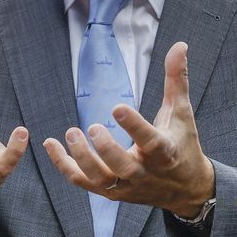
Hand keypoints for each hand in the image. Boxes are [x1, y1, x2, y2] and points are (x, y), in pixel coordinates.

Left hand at [43, 41, 214, 218]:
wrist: (185, 189)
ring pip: (100, 179)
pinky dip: (64, 165)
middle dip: (106, 150)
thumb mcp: (181, 113)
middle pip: (122, 167)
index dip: (134, 125)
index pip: (150, 141)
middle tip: (92, 127)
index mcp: (164, 152)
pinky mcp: (111, 191)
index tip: (117, 107)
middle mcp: (144, 172)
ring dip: (81, 159)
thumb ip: (177, 79)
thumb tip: (180, 45)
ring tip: (70, 133)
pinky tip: (51, 145)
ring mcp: (126, 185)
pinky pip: (83, 182)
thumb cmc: (182, 145)